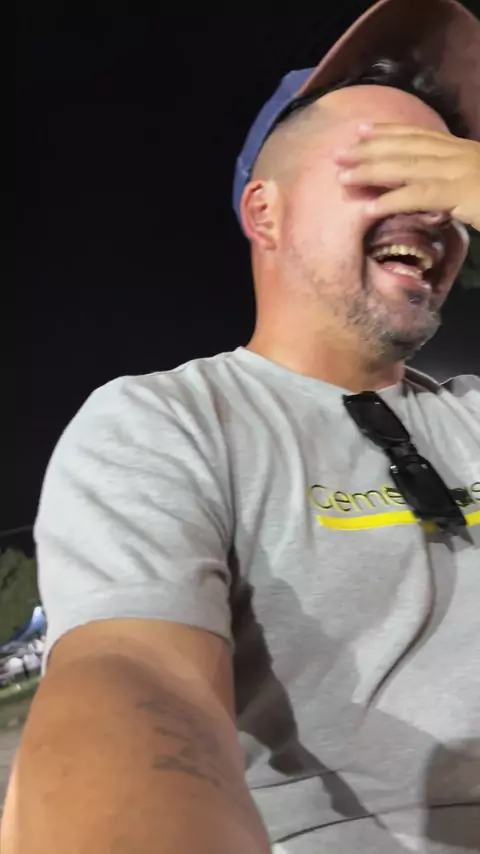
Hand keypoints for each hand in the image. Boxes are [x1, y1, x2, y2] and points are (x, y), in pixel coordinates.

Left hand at [335, 124, 479, 231]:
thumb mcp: (476, 187)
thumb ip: (453, 188)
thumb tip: (432, 197)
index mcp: (461, 151)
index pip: (418, 136)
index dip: (388, 132)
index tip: (360, 131)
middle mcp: (457, 155)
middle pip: (405, 149)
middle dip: (369, 150)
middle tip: (338, 154)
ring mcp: (460, 172)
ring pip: (407, 167)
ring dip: (372, 171)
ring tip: (343, 178)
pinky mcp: (462, 193)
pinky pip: (421, 195)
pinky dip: (393, 200)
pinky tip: (370, 207)